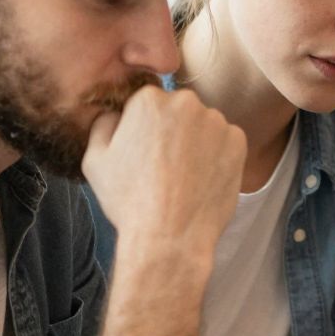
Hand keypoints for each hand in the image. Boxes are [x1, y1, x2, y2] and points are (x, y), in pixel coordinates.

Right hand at [83, 85, 244, 258]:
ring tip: (183, 175)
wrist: (171, 236)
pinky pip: (225, 141)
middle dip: (171, 130)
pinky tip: (202, 178)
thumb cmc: (129, 200)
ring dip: (196, 141)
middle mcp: (186, 102)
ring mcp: (217, 121)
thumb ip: (103, 124)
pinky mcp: (238, 142)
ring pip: (203, 125)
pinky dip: (217, 155)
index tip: (143, 151)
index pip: (147, 102)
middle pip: (177, 110)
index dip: (142, 127)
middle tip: (163, 165)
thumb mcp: (95, 159)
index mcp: (149, 100)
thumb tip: (115, 112)